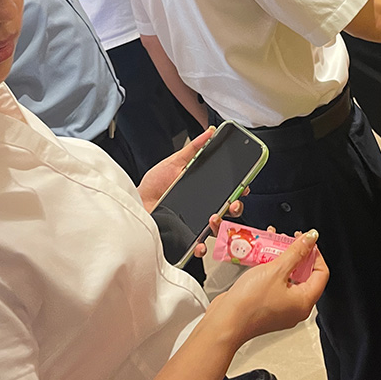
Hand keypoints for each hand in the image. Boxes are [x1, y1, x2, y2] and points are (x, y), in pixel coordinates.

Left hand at [138, 127, 246, 257]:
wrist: (136, 203)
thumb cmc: (154, 184)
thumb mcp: (174, 162)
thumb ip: (193, 149)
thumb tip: (210, 132)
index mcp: (203, 190)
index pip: (227, 191)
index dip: (239, 190)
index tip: (244, 185)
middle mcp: (202, 207)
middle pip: (227, 211)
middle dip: (235, 208)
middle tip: (233, 203)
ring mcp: (195, 224)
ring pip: (217, 229)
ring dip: (220, 225)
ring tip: (213, 218)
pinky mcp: (184, 237)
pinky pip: (198, 246)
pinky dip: (201, 247)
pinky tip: (201, 243)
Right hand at [211, 231, 328, 341]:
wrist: (225, 321)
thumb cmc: (250, 303)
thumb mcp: (276, 269)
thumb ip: (296, 252)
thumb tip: (311, 239)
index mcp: (304, 302)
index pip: (322, 273)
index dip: (315, 253)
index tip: (305, 240)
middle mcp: (295, 308)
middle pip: (305, 274)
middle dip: (296, 254)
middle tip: (287, 240)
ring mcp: (281, 308)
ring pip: (288, 277)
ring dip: (282, 259)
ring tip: (272, 245)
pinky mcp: (267, 306)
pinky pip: (276, 283)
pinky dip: (272, 269)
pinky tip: (262, 258)